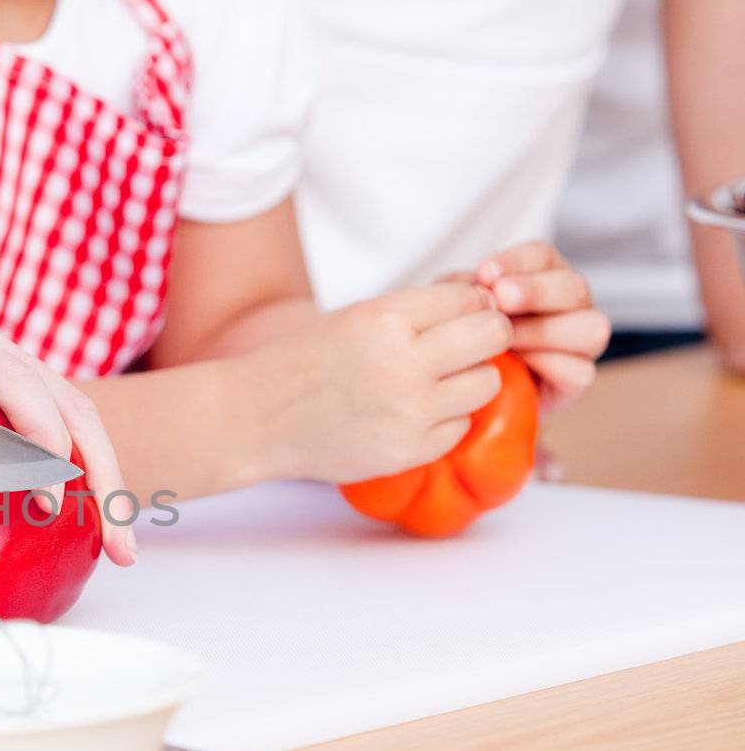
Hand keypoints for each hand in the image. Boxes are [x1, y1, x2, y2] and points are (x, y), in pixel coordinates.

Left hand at [0, 152, 135, 565]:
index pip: (8, 381)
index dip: (38, 438)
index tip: (52, 496)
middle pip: (65, 398)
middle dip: (101, 472)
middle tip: (120, 548)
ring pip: (64, 398)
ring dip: (95, 464)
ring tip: (110, 537)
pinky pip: (37, 394)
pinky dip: (63, 443)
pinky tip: (60, 492)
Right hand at [249, 283, 512, 483]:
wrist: (257, 417)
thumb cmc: (307, 360)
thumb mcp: (358, 315)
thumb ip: (420, 311)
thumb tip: (490, 306)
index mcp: (386, 319)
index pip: (471, 299)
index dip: (472, 304)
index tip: (458, 315)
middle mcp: (403, 364)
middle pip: (492, 337)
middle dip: (485, 336)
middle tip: (465, 345)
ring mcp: (409, 412)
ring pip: (487, 384)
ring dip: (468, 379)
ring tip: (435, 381)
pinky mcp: (409, 451)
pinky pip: (460, 426)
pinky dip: (444, 418)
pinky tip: (410, 412)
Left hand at [470, 241, 609, 410]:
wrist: (468, 390)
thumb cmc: (466, 338)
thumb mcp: (458, 309)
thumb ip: (464, 292)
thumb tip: (471, 286)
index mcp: (543, 275)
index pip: (542, 256)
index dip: (517, 261)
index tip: (485, 272)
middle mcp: (570, 304)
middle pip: (573, 286)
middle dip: (536, 290)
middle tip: (501, 298)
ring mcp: (581, 341)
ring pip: (591, 327)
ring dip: (544, 330)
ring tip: (507, 338)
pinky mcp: (577, 380)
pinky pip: (581, 371)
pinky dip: (549, 366)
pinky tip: (519, 365)